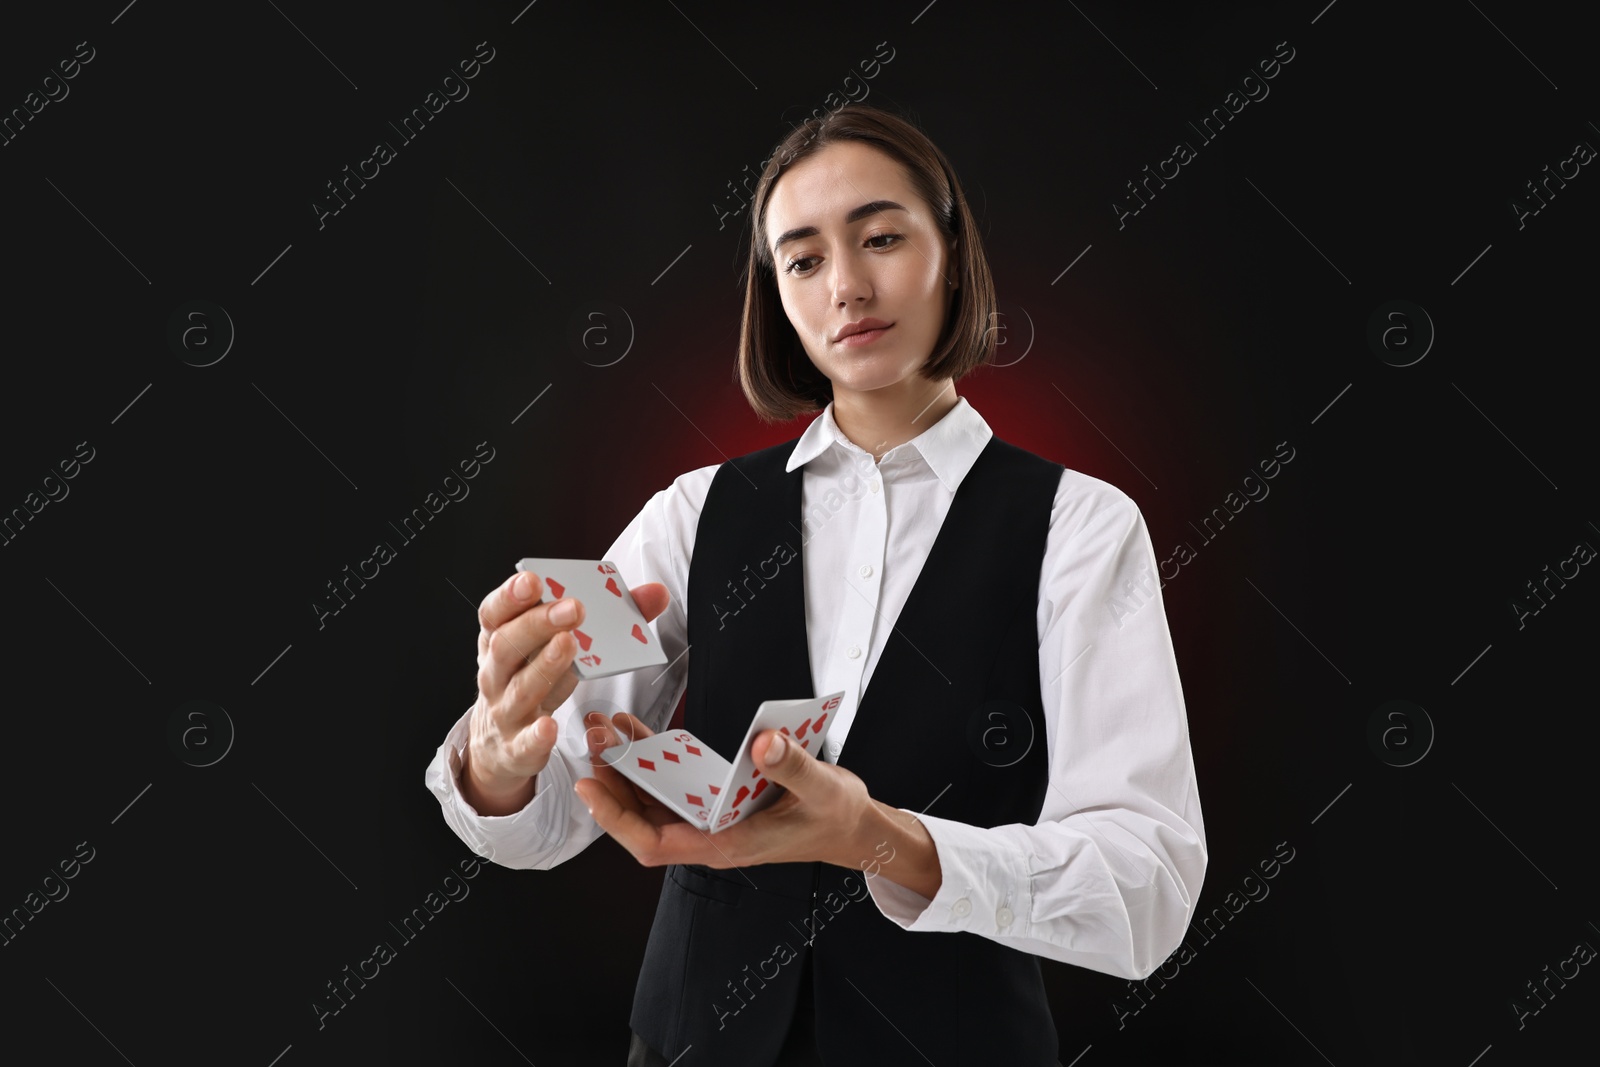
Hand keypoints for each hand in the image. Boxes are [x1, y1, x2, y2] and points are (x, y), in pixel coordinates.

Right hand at [462, 570, 669, 815]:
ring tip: (569, 645)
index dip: (510, 596)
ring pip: (520, 688)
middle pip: (508, 645)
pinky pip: (524, 742)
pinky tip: (550, 726)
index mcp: (500, 640)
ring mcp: (504, 710)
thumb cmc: (535, 679)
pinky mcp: (516, 748)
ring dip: (544, 666)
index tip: (533, 580)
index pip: (495, 614)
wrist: (499, 744)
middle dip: (538, 624)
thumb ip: (610, 617)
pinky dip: (536, 735)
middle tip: (574, 608)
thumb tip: (656, 594)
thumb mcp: (560, 645)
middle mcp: (496, 673)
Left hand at [575, 711, 875, 869]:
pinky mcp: (718, 802)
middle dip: (612, 784)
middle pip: (643, 819)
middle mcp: (711, 835)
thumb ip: (791, 767)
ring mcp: (712, 819)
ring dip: (626, 769)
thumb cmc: (835, 815)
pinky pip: (673, 785)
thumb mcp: (821, 789)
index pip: (655, 843)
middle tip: (593, 740)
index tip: (590, 787)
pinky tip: (636, 730)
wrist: (852, 826)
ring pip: (653, 801)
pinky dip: (653, 759)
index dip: (616, 818)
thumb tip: (763, 744)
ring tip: (605, 730)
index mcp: (727, 844)